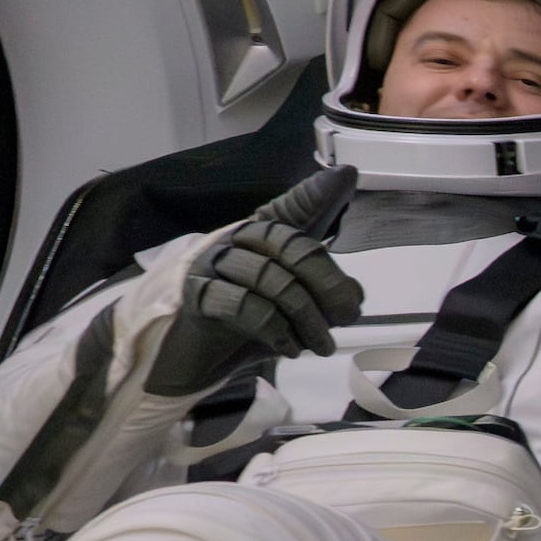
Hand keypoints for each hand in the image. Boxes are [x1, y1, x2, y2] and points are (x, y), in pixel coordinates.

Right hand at [145, 166, 365, 394]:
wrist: (185, 364)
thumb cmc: (238, 330)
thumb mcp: (289, 311)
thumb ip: (322, 295)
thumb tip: (354, 293)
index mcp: (256, 238)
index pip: (290, 212)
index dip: (315, 195)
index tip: (345, 176)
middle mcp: (233, 241)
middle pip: (291, 245)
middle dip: (328, 283)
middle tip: (346, 316)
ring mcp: (210, 266)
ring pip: (271, 278)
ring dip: (306, 316)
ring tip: (320, 344)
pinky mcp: (195, 297)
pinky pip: (243, 304)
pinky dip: (275, 329)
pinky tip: (288, 348)